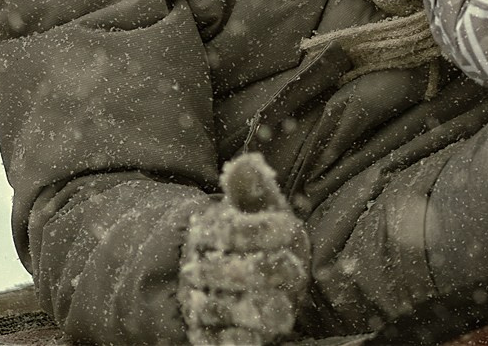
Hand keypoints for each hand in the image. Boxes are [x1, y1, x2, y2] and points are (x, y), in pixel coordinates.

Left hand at [180, 152, 310, 345]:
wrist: (231, 281)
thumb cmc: (241, 237)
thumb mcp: (242, 210)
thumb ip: (246, 188)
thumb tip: (245, 161)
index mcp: (293, 238)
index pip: (278, 231)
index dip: (240, 230)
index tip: (209, 230)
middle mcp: (295, 275)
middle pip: (273, 273)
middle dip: (228, 270)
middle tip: (192, 268)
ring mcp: (281, 310)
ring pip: (265, 313)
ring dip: (221, 305)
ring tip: (193, 295)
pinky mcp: (260, 339)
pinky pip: (248, 343)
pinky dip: (221, 336)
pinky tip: (200, 320)